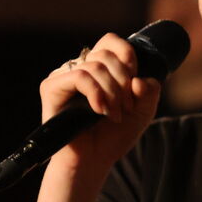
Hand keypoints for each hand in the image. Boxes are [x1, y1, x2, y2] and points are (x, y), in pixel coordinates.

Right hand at [40, 33, 160, 172]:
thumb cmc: (115, 134)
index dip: (128, 56)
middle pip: (106, 54)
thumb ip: (150, 92)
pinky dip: (96, 92)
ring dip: (112, 92)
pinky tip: (100, 110)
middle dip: (124, 82)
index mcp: (100, 67)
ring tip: (115, 115)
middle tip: (127, 108)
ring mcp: (65, 76)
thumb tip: (138, 79)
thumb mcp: (143, 111)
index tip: (135, 82)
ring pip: (95, 65)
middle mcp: (80, 67)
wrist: (94, 160)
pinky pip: (79, 76)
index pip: (112, 41)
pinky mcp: (51, 87)